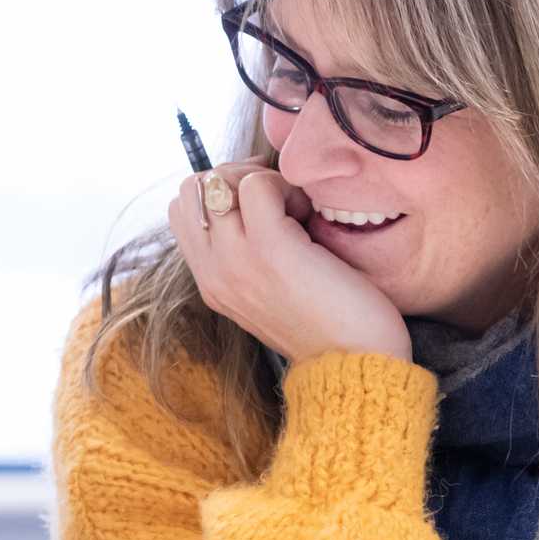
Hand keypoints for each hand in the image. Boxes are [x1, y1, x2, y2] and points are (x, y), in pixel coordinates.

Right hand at [171, 161, 409, 364]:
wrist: (355, 363)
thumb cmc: (328, 323)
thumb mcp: (270, 291)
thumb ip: (248, 256)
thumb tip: (254, 200)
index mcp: (211, 282)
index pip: (183, 209)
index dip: (221, 190)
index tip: (263, 204)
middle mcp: (213, 272)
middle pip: (194, 187)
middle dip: (235, 176)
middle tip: (278, 198)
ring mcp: (235, 260)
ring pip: (219, 180)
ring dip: (262, 180)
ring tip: (294, 210)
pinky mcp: (269, 250)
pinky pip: (257, 185)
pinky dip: (284, 186)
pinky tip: (308, 215)